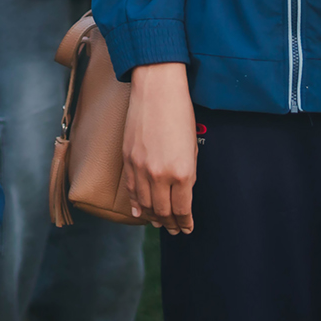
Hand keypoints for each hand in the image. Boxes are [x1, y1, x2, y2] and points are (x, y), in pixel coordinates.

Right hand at [121, 62, 196, 233]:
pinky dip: (135, 203)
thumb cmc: (180, 114)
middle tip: (175, 230)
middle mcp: (159, 175)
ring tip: (159, 223)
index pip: (182, 209)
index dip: (185, 223)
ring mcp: (140, 168)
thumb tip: (181, 191)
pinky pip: (130, 188)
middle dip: (170, 224)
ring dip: (153, 217)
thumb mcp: (192, 148)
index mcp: (182, 173)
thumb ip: (187, 173)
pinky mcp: (127, 159)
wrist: (157, 90)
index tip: (188, 228)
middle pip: (163, 211)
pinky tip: (139, 212)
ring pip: (144, 204)